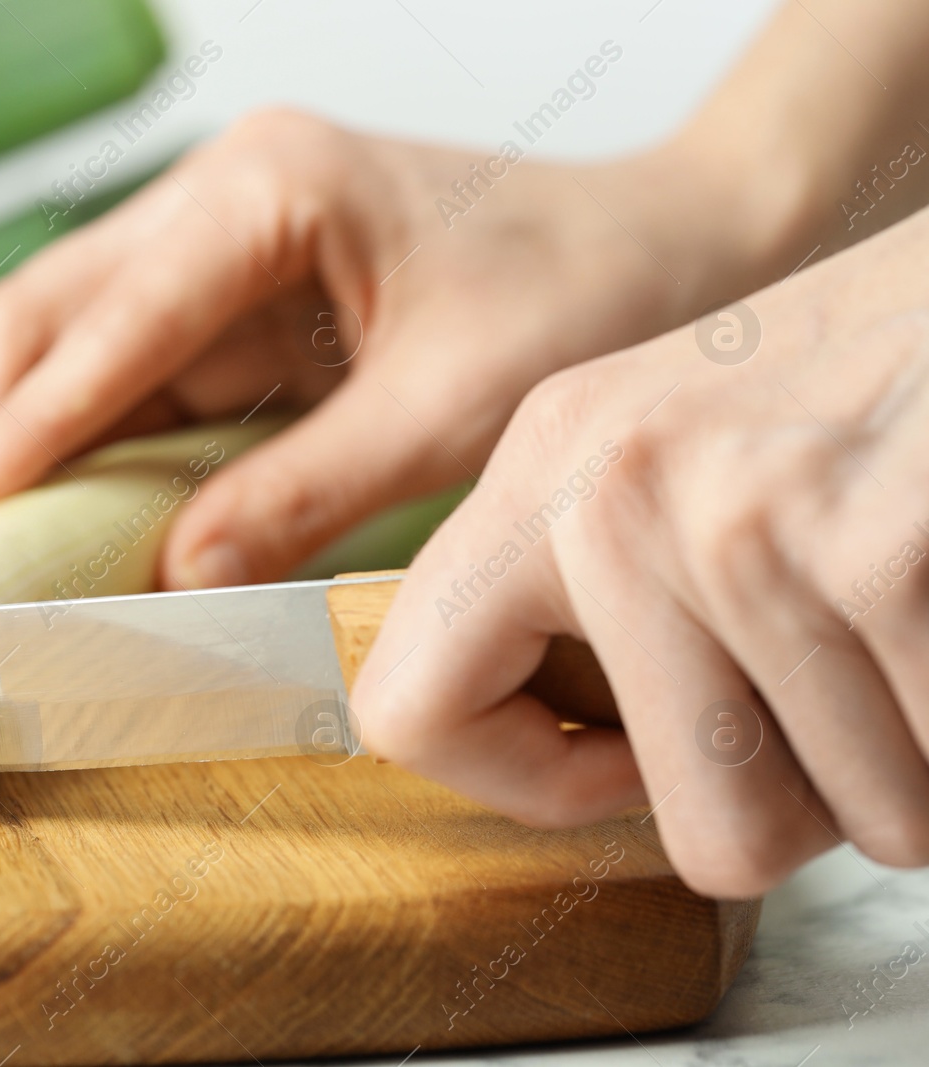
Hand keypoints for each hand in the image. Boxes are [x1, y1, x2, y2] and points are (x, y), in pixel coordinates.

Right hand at [0, 107, 789, 585]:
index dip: (26, 426)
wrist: (659, 249)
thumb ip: (306, 491)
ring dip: (21, 441)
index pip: (110, 316)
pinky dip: (86, 450)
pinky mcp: (230, 298)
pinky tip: (61, 518)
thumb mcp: (450, 407)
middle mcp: (219, 198)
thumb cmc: (580, 295)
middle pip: (46, 309)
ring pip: (67, 341)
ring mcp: (216, 245)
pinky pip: (127, 375)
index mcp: (269, 188)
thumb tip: (170, 574)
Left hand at [353, 205, 928, 897]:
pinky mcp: (874, 547)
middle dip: (812, 808)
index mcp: (543, 469)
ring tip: (914, 622)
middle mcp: (612, 491)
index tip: (624, 758)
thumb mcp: (683, 451)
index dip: (530, 782)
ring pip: (859, 822)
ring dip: (916, 767)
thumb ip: (610, 597)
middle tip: (849, 690)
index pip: (407, 711)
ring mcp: (739, 520)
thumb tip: (581, 771)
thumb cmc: (875, 370)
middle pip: (709, 836)